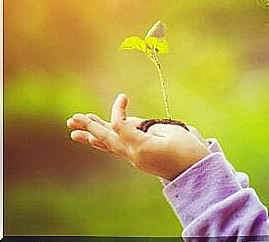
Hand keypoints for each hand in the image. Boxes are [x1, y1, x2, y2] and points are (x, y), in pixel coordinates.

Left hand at [67, 93, 210, 180]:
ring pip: (109, 145)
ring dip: (92, 136)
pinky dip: (105, 142)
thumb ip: (149, 127)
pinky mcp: (139, 156)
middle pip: (107, 138)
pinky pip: (118, 148)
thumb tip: (133, 127)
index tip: (123, 96)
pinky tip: (94, 139)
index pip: (119, 126)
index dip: (117, 109)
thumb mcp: (171, 132)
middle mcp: (134, 154)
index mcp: (141, 147)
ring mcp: (135, 157)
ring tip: (73, 131)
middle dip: (90, 127)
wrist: (195, 171)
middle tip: (72, 119)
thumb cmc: (188, 149)